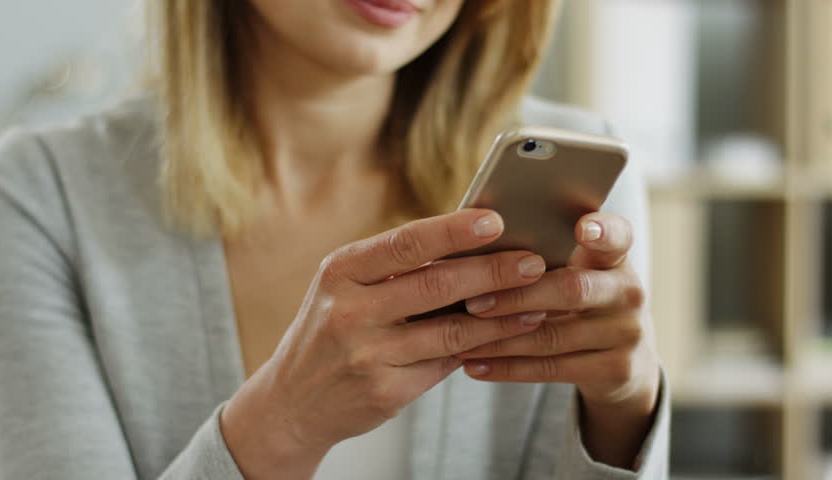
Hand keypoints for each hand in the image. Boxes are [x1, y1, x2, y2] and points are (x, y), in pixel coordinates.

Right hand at [221, 209, 548, 478]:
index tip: (495, 220)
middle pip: (435, 285)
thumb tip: (473, 243)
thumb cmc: (331, 329)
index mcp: (341, 271)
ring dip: (502, 316)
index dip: (453, 231)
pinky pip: (446, 364)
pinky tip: (508, 336)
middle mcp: (350, 311)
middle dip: (493, 272)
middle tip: (534, 262)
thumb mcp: (345, 287)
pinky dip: (483, 348)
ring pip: (451, 331)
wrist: (293, 400)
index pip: (404, 243)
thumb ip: (396, 268)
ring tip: (538, 302)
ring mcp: (367, 354)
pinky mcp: (385, 390)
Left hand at [457, 212, 659, 467]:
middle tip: (474, 302)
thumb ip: (543, 255)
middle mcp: (628, 292)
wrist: (625, 359)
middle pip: (572, 290)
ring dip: (501, 339)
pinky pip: (552, 369)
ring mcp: (626, 333)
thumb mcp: (579, 271)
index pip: (618, 236)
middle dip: (518, 296)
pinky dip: (508, 368)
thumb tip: (472, 241)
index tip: (582, 228)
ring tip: (460, 337)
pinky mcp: (615, 370)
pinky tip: (474, 365)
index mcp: (616, 257)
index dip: (603, 231)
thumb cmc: (580, 298)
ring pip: (554, 336)